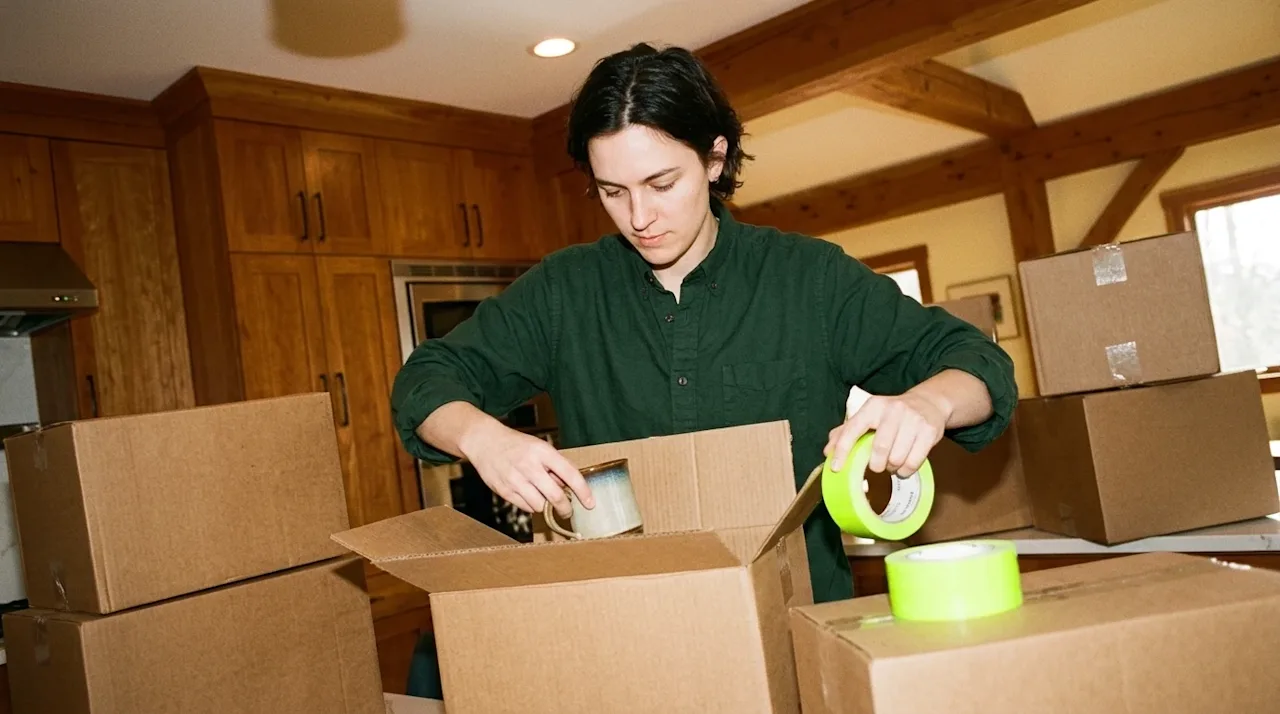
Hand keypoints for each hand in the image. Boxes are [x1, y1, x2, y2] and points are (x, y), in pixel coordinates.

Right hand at [458, 420, 593, 517]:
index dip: (583, 491)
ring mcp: (515, 479)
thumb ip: (556, 466)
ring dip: (544, 505)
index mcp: (543, 452)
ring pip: (539, 505)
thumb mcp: (540, 447)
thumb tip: (570, 487)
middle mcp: (529, 466)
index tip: (590, 503)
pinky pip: (524, 507)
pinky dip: (530, 505)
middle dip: (565, 508)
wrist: (485, 442)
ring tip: (541, 495)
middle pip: (555, 496)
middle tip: (568, 511)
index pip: (570, 474)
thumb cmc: (517, 445)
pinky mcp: (504, 490)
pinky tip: (527, 494)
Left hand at [824, 390, 949, 477]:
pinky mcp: (929, 431)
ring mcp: (913, 420)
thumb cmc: (892, 414)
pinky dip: (906, 471)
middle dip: (876, 465)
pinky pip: (914, 462)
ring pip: (897, 458)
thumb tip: (828, 451)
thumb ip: (845, 432)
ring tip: (892, 463)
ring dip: (892, 468)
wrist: (928, 403)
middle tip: (877, 465)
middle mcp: (892, 410)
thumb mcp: (868, 416)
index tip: (836, 468)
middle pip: (879, 449)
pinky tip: (904, 466)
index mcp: (873, 406)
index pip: (853, 429)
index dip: (843, 450)